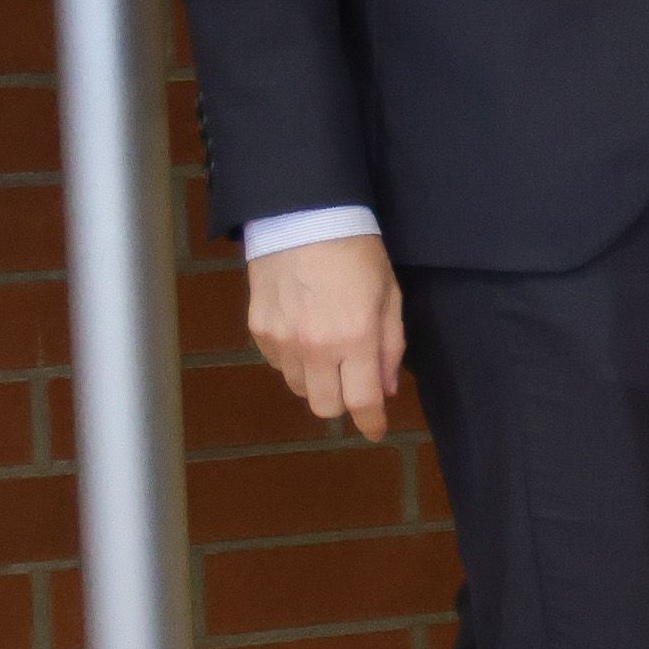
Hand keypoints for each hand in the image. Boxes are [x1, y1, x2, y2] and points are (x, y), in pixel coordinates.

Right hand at [245, 235, 405, 440]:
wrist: (303, 217)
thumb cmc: (357, 253)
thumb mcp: (389, 296)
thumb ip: (389, 347)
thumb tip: (386, 389)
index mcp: (354, 339)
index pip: (361, 401)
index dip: (371, 422)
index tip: (376, 430)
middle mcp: (314, 347)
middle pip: (323, 406)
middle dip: (342, 402)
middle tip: (353, 382)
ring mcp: (281, 340)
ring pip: (299, 387)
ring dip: (317, 380)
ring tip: (329, 348)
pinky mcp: (258, 329)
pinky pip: (278, 363)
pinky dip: (294, 359)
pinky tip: (305, 331)